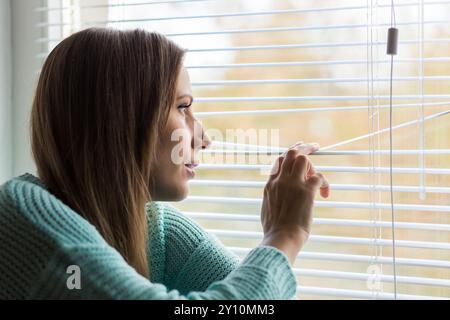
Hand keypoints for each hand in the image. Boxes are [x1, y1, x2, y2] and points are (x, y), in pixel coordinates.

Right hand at [260, 142, 329, 263]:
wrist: (280, 239)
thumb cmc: (275, 231)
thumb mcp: (268, 210)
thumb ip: (273, 199)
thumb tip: (278, 201)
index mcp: (270, 185)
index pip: (279, 161)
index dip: (290, 155)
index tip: (298, 153)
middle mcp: (280, 181)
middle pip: (290, 153)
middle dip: (303, 147)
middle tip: (314, 147)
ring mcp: (292, 184)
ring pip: (303, 159)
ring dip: (313, 165)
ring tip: (318, 178)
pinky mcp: (306, 191)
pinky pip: (318, 177)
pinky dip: (324, 183)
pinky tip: (324, 194)